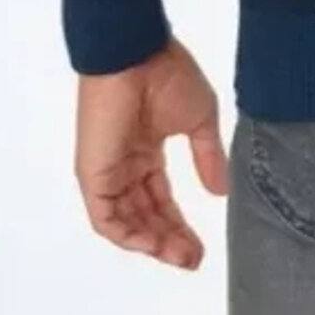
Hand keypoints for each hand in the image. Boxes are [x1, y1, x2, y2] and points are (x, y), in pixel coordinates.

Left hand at [75, 38, 228, 267]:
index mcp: (147, 150)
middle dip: (170, 241)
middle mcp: (125, 166)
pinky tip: (153, 245)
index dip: (181, 226)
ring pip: (127, 223)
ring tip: (181, 257)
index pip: (161, 200)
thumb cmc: (168, 76)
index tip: (202, 248)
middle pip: (146, 216)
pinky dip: (128, 235)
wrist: (135, 54)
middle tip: (194, 260)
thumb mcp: (200, 119)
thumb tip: (221, 191)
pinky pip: (106, 218)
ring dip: (153, 244)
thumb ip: (208, 156)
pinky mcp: (93, 175)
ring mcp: (108, 171)